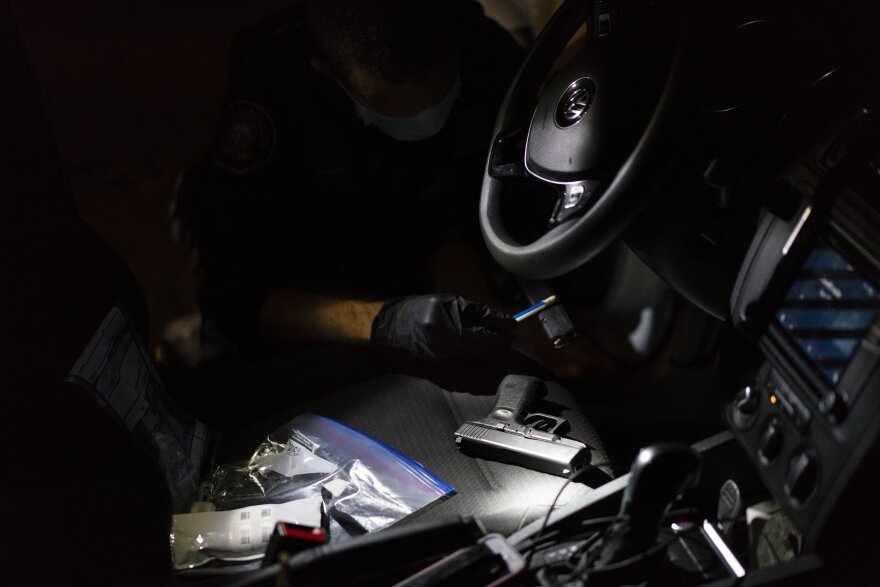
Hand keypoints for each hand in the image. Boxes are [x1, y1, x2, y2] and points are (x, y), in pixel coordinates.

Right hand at [371, 294, 515, 359]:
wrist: (393, 325)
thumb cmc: (420, 309)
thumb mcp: (450, 302)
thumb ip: (475, 312)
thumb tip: (499, 320)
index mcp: (447, 326)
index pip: (482, 332)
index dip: (499, 330)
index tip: (513, 327)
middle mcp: (445, 344)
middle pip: (480, 346)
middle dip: (497, 340)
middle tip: (510, 335)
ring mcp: (442, 355)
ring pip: (474, 353)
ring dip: (489, 346)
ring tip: (500, 338)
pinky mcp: (440, 361)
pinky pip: (464, 355)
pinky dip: (476, 349)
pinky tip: (482, 343)